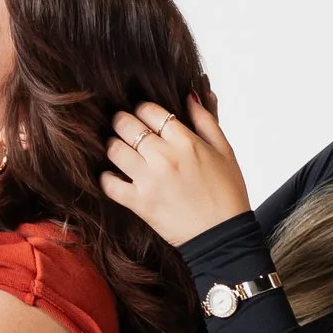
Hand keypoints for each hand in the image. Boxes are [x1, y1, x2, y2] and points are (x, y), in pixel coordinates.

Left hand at [101, 97, 251, 245]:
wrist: (223, 236)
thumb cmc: (227, 194)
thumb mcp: (225, 151)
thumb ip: (206, 120)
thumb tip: (190, 96)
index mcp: (185, 141)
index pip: (149, 110)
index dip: (141, 109)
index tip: (141, 114)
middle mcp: (164, 157)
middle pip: (126, 125)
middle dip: (121, 122)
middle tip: (123, 127)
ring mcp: (149, 179)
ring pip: (114, 150)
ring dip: (113, 147)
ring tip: (118, 150)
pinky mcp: (139, 202)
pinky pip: (109, 183)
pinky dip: (106, 178)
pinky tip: (113, 176)